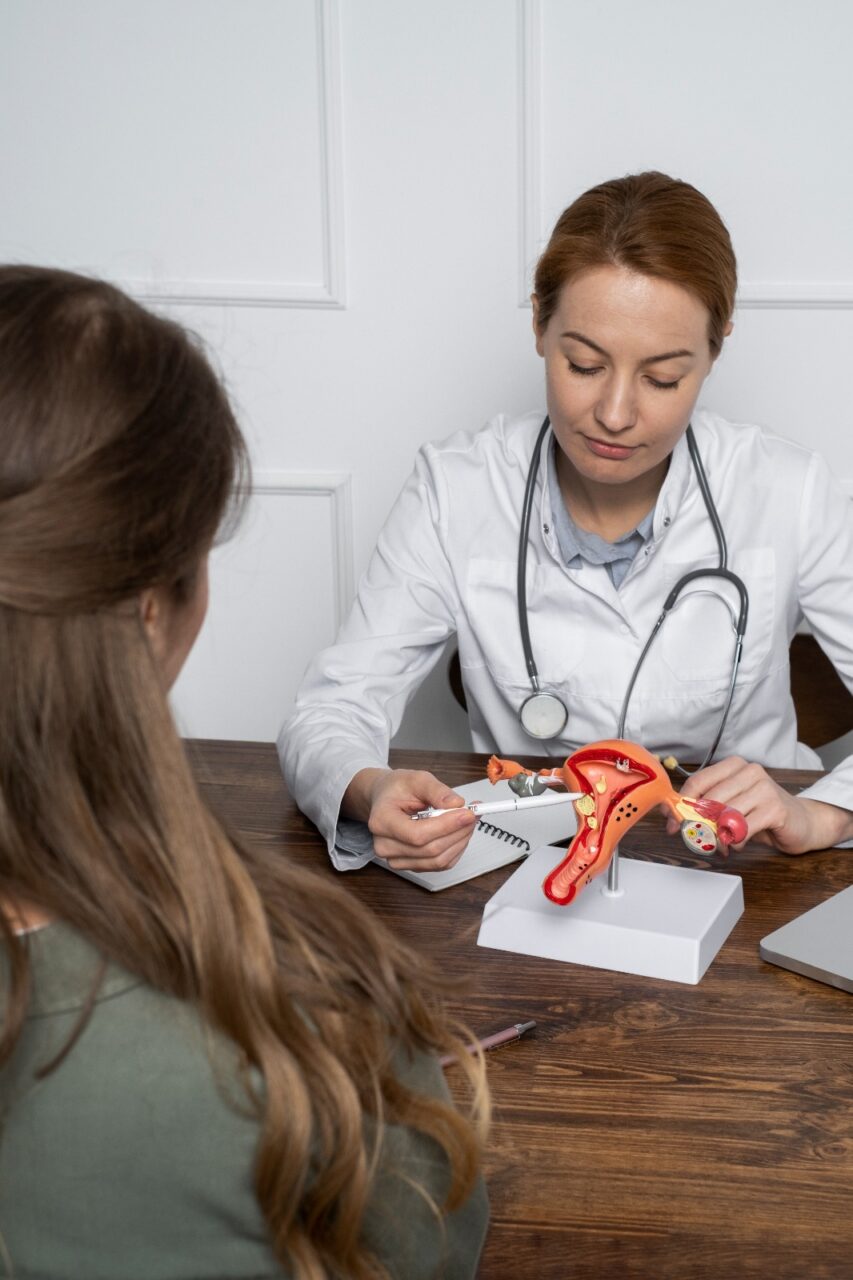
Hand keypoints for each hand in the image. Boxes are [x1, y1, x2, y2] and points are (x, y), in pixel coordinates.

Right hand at [343, 767, 477, 870]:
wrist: (386, 799)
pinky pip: (440, 865)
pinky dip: (455, 849)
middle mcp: (385, 845)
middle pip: (430, 850)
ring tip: (467, 822)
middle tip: (473, 815)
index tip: (467, 814)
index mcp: (381, 821)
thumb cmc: (397, 789)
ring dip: (460, 841)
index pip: (417, 835)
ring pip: (438, 860)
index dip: (446, 826)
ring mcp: (396, 859)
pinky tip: (459, 833)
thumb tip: (456, 804)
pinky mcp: (410, 865)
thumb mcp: (416, 779)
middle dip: (458, 832)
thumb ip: (437, 790)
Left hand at [667, 756, 852, 854]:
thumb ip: (704, 806)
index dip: (681, 805)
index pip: (698, 782)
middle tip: (698, 840)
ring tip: (722, 843)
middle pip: (709, 800)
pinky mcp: (775, 808)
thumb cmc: (762, 813)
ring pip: (724, 816)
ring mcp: (764, 788)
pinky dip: (735, 841)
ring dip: (717, 836)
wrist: (803, 822)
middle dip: (697, 825)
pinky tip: (739, 843)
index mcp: (734, 766)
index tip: (672, 824)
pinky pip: (742, 829)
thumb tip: (669, 813)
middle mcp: (749, 771)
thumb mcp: (730, 805)